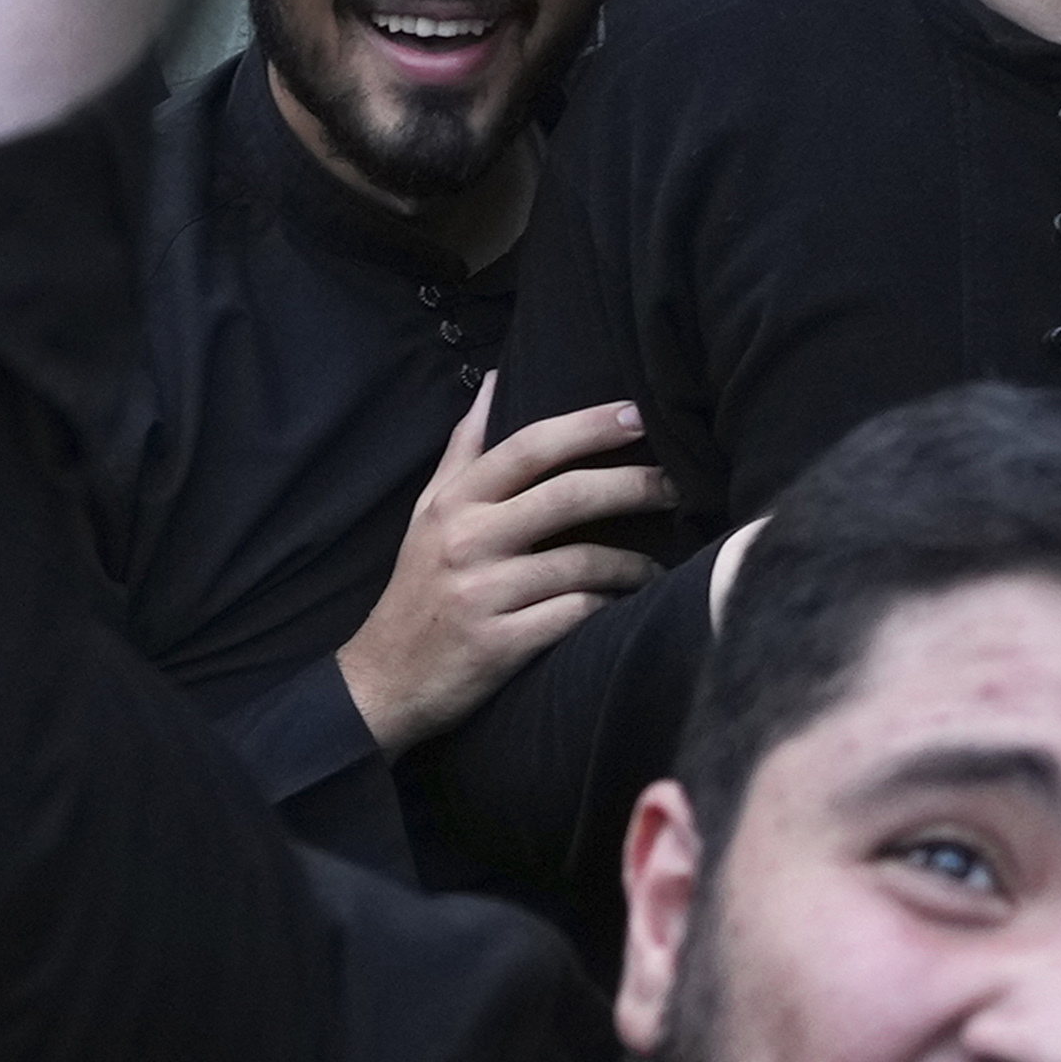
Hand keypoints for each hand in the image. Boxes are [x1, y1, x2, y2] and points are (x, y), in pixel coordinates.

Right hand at [338, 381, 671, 751]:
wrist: (384, 680)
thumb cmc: (418, 588)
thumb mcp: (428, 513)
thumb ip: (464, 448)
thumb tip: (496, 381)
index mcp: (454, 504)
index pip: (528, 448)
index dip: (587, 426)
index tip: (638, 415)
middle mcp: (467, 542)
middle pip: (566, 497)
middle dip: (633, 486)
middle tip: (675, 486)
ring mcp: (483, 594)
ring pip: (581, 562)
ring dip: (632, 563)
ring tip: (652, 566)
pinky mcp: (500, 645)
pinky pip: (574, 614)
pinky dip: (608, 606)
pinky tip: (625, 605)